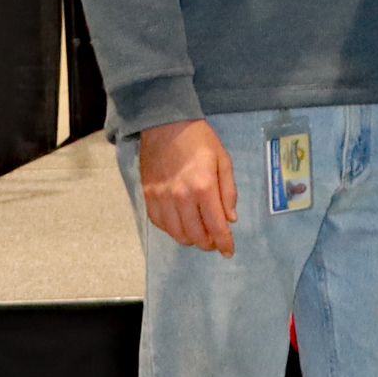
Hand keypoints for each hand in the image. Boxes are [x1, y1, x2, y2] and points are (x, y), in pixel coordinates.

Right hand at [138, 118, 236, 255]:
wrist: (164, 124)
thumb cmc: (199, 140)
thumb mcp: (223, 161)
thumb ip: (228, 192)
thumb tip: (230, 219)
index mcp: (203, 187)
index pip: (215, 225)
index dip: (224, 242)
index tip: (229, 252)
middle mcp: (180, 197)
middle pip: (194, 234)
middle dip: (208, 243)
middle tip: (215, 242)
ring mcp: (161, 198)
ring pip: (175, 233)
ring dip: (189, 240)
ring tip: (200, 237)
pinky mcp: (147, 195)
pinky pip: (159, 223)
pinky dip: (171, 230)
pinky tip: (180, 226)